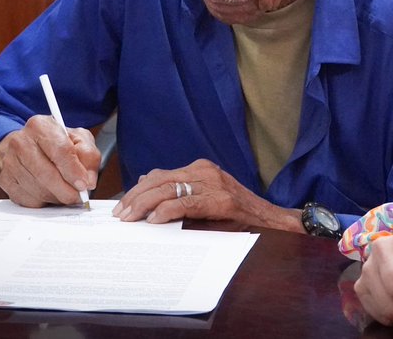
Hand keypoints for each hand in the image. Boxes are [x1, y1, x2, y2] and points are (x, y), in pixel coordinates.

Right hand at [0, 115, 99, 207]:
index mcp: (40, 126)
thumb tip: (88, 181)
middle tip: (78, 196)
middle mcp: (20, 141)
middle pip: (45, 173)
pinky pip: (28, 200)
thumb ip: (89, 157)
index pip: (59, 150)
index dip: (73, 171)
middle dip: (66, 190)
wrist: (31, 146)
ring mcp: (9, 161)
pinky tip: (50, 193)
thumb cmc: (58, 143)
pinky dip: (43, 202)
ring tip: (65, 193)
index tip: (83, 185)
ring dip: (56, 197)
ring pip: (37, 189)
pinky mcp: (6, 180)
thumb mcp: (80, 140)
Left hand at [111, 159, 300, 230]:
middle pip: (159, 180)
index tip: (123, 205)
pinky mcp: (220, 200)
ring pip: (167, 189)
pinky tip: (154, 220)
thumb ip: (181, 193)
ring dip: (144, 204)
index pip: (160, 175)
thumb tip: (147, 190)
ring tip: (130, 218)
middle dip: (135, 197)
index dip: (138, 189)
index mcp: (201, 170)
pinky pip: (184, 202)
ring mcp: (213, 184)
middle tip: (120, 214)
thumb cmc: (238, 215)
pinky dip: (165, 210)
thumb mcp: (207, 199)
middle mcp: (205, 172)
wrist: (272, 222)